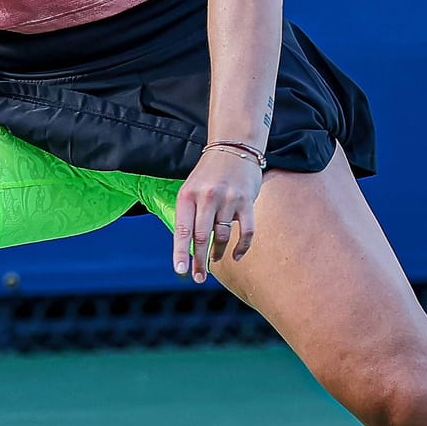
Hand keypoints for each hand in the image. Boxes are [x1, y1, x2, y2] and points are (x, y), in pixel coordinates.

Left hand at [173, 148, 262, 282]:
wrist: (233, 148)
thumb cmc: (208, 176)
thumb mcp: (190, 190)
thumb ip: (189, 215)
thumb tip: (188, 250)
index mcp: (187, 196)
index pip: (182, 230)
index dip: (180, 253)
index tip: (180, 271)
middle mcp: (206, 197)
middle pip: (202, 237)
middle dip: (200, 261)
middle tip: (199, 277)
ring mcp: (228, 199)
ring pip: (222, 236)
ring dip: (218, 252)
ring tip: (215, 259)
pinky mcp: (247, 201)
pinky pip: (246, 232)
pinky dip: (242, 247)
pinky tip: (236, 255)